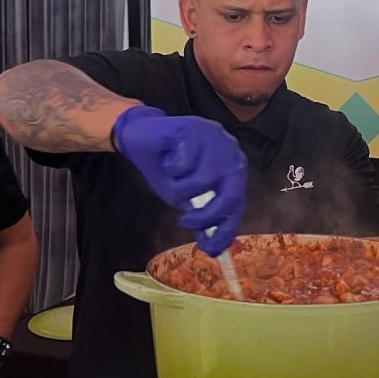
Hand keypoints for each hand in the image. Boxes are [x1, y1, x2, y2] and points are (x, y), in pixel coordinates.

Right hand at [112, 107, 246, 254]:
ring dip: (181, 189)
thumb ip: (200, 213)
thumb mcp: (183, 195)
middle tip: (185, 220)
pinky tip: (167, 159)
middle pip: (230, 194)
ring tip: (171, 179)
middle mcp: (229, 152)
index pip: (237, 203)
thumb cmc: (165, 165)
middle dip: (207, 215)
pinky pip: (186, 163)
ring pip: (205, 180)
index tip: (210, 249)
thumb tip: (212, 243)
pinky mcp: (195, 127)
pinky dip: (171, 169)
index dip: (226, 229)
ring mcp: (215, 137)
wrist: (141, 135)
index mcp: (231, 168)